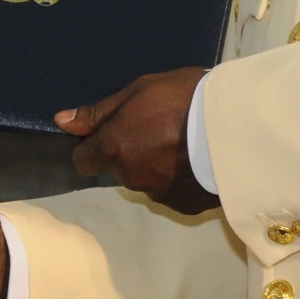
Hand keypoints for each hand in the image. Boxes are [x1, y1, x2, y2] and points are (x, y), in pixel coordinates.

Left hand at [58, 67, 218, 214]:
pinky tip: (199, 161)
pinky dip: (179, 179)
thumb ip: (99, 112)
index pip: (83, 160)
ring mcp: (159, 195)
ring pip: (146, 180)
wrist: (237, 126)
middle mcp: (130, 178)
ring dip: (155, 165)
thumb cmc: (184, 98)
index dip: (93, 146)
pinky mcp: (186, 207)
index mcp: (114, 149)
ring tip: (185, 142)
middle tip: (160, 126)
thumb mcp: (139, 91)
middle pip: (118, 168)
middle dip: (131, 151)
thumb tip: (61, 122)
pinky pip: (173, 191)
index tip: (113, 132)